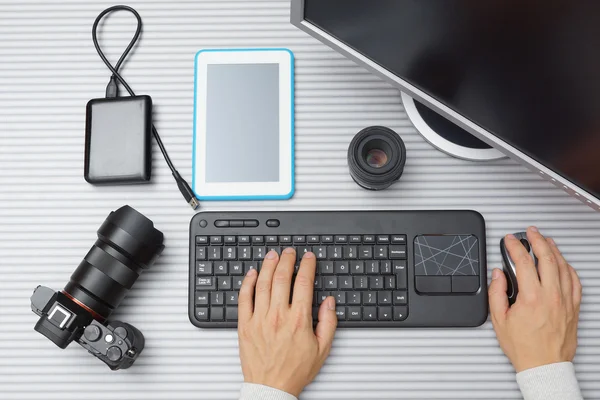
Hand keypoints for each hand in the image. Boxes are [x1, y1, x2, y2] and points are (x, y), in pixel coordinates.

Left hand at [237, 248, 337, 396]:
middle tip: (290, 252)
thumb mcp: (322, 349)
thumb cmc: (294, 371)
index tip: (308, 258)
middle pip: (282, 278)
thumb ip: (328, 323)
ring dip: (269, 265)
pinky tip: (252, 273)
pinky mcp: (245, 324)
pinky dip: (248, 282)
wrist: (270, 387)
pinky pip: (244, 298)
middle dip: (287, 260)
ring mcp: (259, 319)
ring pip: (263, 283)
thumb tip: (329, 302)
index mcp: (298, 320)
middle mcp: (278, 316)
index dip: (307, 266)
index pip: (304, 283)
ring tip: (273, 255)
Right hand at [488, 226, 581, 371]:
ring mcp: (565, 300)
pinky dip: (568, 267)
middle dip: (537, 240)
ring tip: (546, 241)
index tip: (510, 240)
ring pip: (563, 266)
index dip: (515, 247)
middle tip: (530, 232)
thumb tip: (498, 275)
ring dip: (554, 250)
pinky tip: (562, 262)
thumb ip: (496, 293)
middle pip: (547, 258)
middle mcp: (552, 296)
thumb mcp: (499, 320)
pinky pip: (575, 280)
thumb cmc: (524, 347)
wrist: (544, 365)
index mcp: (532, 298)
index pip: (524, 262)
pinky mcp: (573, 307)